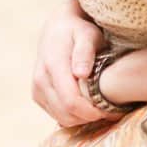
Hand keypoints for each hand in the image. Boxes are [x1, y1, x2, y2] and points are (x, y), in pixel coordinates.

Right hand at [31, 2, 114, 126]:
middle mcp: (40, 78)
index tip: (109, 110)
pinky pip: (56, 115)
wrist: (57, 28)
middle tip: (109, 110)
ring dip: (81, 118)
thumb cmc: (78, 31)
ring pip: (61, 118)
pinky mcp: (37, 95)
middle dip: (89, 117)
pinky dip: (72, 116)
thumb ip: (84, 52)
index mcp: (53, 65)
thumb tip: (81, 73)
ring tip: (98, 107)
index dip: (91, 112)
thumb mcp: (87, 35)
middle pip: (66, 114)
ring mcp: (36, 88)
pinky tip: (85, 104)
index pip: (70, 101)